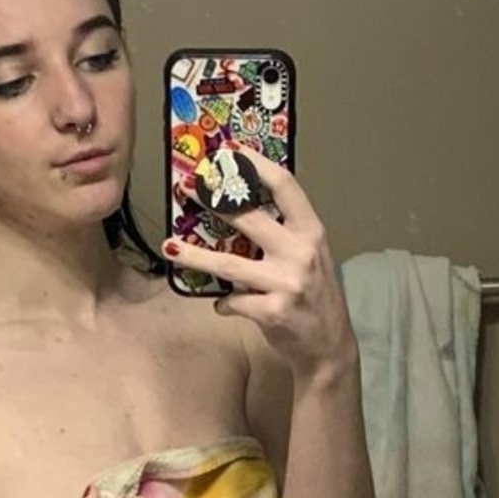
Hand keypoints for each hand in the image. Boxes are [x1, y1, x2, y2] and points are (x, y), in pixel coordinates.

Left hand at [163, 146, 354, 381]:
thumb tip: (238, 206)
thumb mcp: (308, 256)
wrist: (328, 345)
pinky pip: (234, 301)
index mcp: (311, 232)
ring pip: (229, 264)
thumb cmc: (314, 296)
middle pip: (249, 217)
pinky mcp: (273, 311)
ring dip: (195, 256)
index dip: (255, 164)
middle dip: (213, 199)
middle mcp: (301, 253)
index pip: (284, 186)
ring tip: (170, 246)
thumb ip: (283, 233)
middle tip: (187, 187)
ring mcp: (287, 283)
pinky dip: (224, 302)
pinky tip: (222, 304)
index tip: (230, 152)